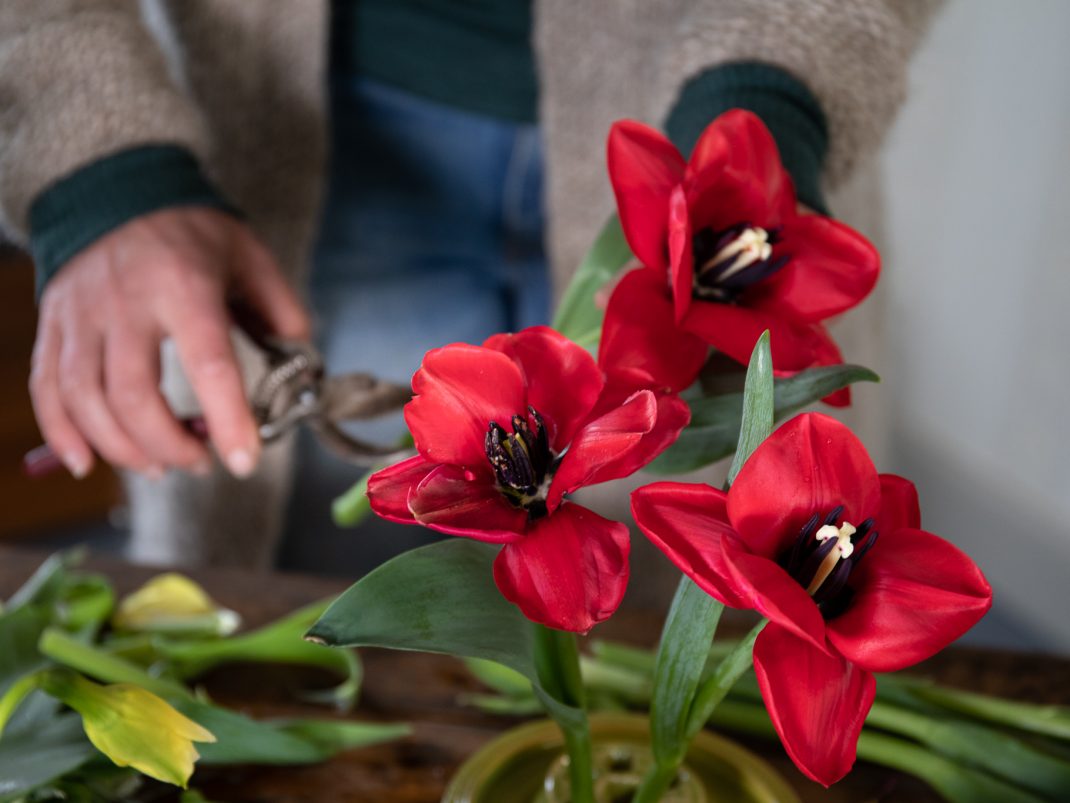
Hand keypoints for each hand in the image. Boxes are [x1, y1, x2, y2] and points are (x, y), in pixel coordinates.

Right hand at [29, 207, 309, 478]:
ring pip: (86, 400)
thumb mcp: (250, 256)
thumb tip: (301, 366)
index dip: (227, 420)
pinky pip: (47, 389)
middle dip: (170, 444)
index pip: (209, 364)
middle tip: (200, 463)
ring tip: (159, 466)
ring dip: (122, 448)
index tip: (244, 460)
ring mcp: (81, 315)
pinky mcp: (53, 325)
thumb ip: (281, 310)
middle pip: (134, 394)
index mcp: (184, 285)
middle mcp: (125, 302)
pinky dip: (62, 434)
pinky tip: (86, 462)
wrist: (117, 192)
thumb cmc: (191, 232)